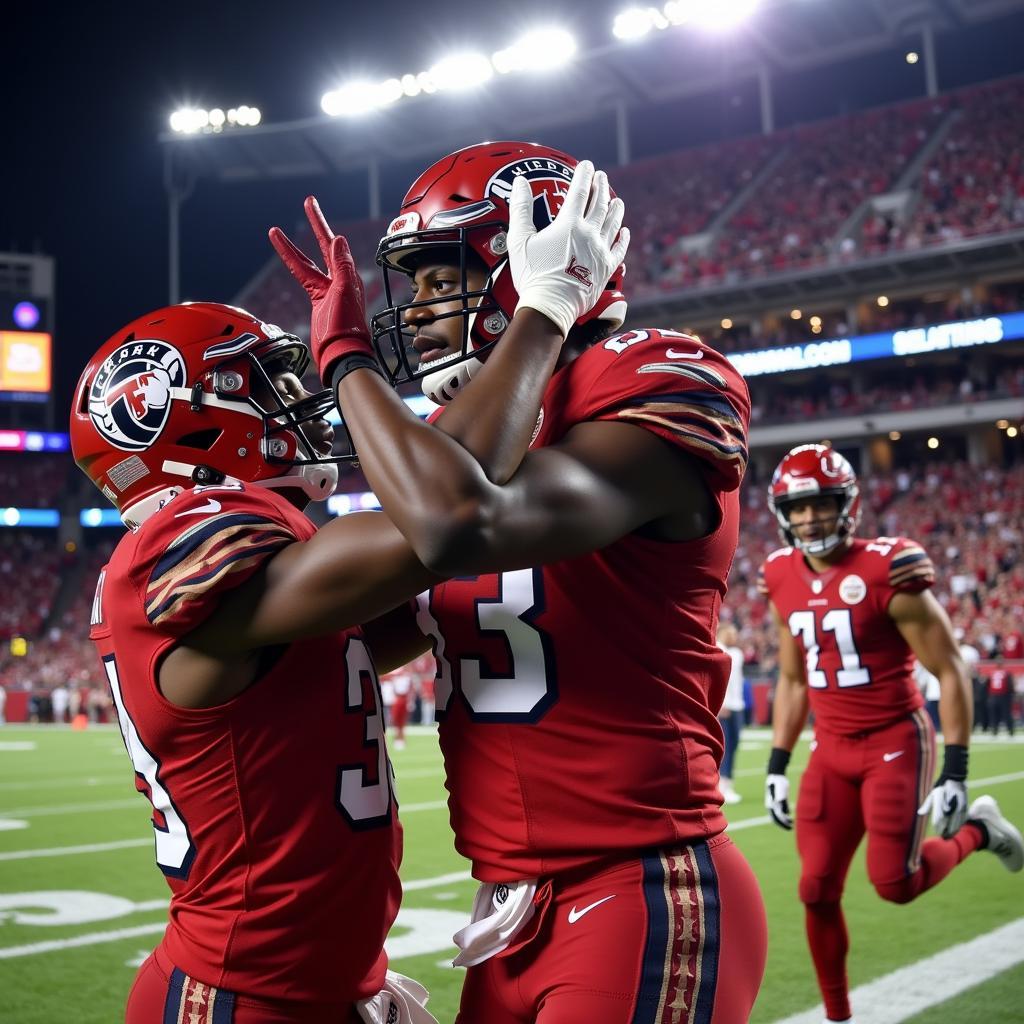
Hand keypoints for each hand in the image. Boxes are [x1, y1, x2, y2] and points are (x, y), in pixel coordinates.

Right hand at [269, 196, 372, 382]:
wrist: (341, 354)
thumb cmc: (345, 327)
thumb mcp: (344, 291)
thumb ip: (342, 266)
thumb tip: (339, 240)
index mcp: (345, 276)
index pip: (330, 243)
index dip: (319, 223)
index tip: (309, 204)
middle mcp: (338, 280)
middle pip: (322, 247)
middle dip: (315, 225)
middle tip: (308, 202)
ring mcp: (327, 291)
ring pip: (307, 263)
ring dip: (293, 247)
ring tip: (276, 232)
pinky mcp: (318, 303)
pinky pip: (304, 278)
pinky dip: (295, 266)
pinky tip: (291, 258)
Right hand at [506, 161, 629, 337]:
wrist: (550, 307)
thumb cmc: (533, 276)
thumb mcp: (519, 240)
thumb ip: (521, 209)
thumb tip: (520, 183)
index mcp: (568, 224)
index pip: (580, 191)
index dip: (583, 175)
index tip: (586, 165)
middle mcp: (589, 234)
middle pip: (600, 204)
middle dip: (601, 187)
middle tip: (602, 177)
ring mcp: (600, 252)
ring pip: (613, 223)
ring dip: (615, 208)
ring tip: (616, 199)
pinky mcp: (606, 269)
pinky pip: (619, 250)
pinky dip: (623, 238)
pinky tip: (625, 232)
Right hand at [765, 773, 792, 829]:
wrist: (776, 774)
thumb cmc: (778, 782)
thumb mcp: (781, 792)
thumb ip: (782, 801)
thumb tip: (785, 811)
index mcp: (771, 804)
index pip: (777, 818)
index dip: (783, 824)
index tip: (789, 827)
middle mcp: (771, 805)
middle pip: (776, 818)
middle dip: (783, 824)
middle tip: (791, 828)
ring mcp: (774, 803)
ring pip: (778, 815)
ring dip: (784, 820)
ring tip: (792, 823)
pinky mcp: (778, 800)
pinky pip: (781, 810)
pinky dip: (785, 814)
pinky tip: (790, 815)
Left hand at [918, 777, 967, 838]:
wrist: (955, 781)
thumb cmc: (941, 789)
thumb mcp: (932, 795)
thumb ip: (927, 805)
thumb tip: (919, 814)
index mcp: (940, 800)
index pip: (939, 816)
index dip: (938, 825)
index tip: (937, 831)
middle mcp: (950, 803)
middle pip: (948, 821)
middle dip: (945, 831)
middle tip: (942, 837)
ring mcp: (958, 806)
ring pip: (956, 822)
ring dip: (952, 831)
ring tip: (947, 837)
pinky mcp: (964, 808)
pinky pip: (962, 820)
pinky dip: (958, 826)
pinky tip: (955, 831)